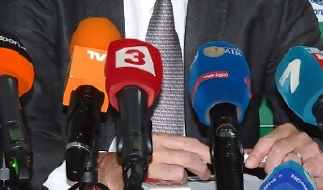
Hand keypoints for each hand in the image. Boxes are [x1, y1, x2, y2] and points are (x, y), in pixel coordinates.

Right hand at [97, 133, 211, 189]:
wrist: (112, 166)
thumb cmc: (133, 156)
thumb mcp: (154, 146)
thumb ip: (171, 148)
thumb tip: (192, 155)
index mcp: (161, 138)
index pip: (188, 142)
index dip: (203, 149)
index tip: (211, 155)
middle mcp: (159, 148)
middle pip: (189, 154)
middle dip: (202, 165)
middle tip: (206, 172)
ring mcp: (154, 162)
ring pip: (181, 169)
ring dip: (187, 176)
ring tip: (188, 178)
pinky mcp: (149, 174)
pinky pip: (169, 179)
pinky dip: (175, 182)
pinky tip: (173, 182)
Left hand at [244, 123, 322, 183]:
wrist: (319, 162)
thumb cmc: (297, 154)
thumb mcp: (280, 150)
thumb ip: (264, 153)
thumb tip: (248, 159)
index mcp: (286, 130)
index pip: (268, 140)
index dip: (257, 152)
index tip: (250, 163)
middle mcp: (299, 135)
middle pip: (277, 149)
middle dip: (271, 164)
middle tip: (271, 172)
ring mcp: (310, 147)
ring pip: (290, 160)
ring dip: (283, 171)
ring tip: (283, 175)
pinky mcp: (319, 160)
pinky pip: (303, 169)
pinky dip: (296, 175)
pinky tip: (295, 176)